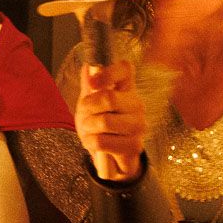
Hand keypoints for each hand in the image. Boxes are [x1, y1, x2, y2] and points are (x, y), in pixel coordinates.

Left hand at [74, 60, 145, 181]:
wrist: (109, 156)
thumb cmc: (100, 125)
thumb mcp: (90, 103)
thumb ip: (89, 85)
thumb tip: (88, 66)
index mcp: (127, 88)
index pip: (125, 69)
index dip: (108, 72)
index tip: (92, 83)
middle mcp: (137, 104)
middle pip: (109, 98)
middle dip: (87, 108)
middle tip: (83, 116)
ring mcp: (138, 125)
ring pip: (104, 122)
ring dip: (88, 128)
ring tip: (89, 130)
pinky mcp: (134, 146)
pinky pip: (102, 141)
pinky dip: (90, 142)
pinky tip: (93, 143)